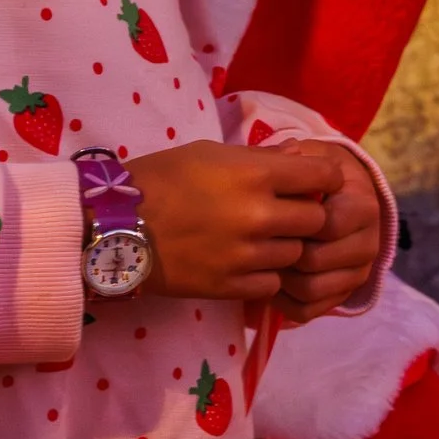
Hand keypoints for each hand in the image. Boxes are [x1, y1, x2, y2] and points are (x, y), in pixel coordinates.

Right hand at [130, 140, 348, 306]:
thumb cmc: (161, 178)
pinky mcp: (232, 285)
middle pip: (318, 220)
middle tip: (289, 213)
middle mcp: (258, 215)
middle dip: (308, 215)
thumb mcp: (210, 153)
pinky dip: (266, 274)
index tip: (313, 182)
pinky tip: (247, 262)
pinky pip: (273, 283)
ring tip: (262, 239)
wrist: (115, 226)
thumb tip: (299, 156)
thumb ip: (259, 157)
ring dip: (287, 246)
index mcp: (255, 174)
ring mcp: (247, 254)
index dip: (324, 178)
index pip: (323, 175)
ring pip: (297, 254)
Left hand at [271, 145, 383, 324]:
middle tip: (258, 239)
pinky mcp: (342, 296)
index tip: (272, 211)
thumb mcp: (312, 156)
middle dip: (283, 251)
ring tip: (261, 259)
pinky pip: (307, 311)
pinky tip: (268, 280)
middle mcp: (369, 243)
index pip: (327, 225)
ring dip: (280, 277)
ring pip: (310, 290)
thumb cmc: (318, 177)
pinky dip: (281, 301)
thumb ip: (299, 155)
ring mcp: (357, 274)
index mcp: (363, 206)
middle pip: (316, 261)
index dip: (294, 222)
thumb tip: (287, 153)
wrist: (341, 200)